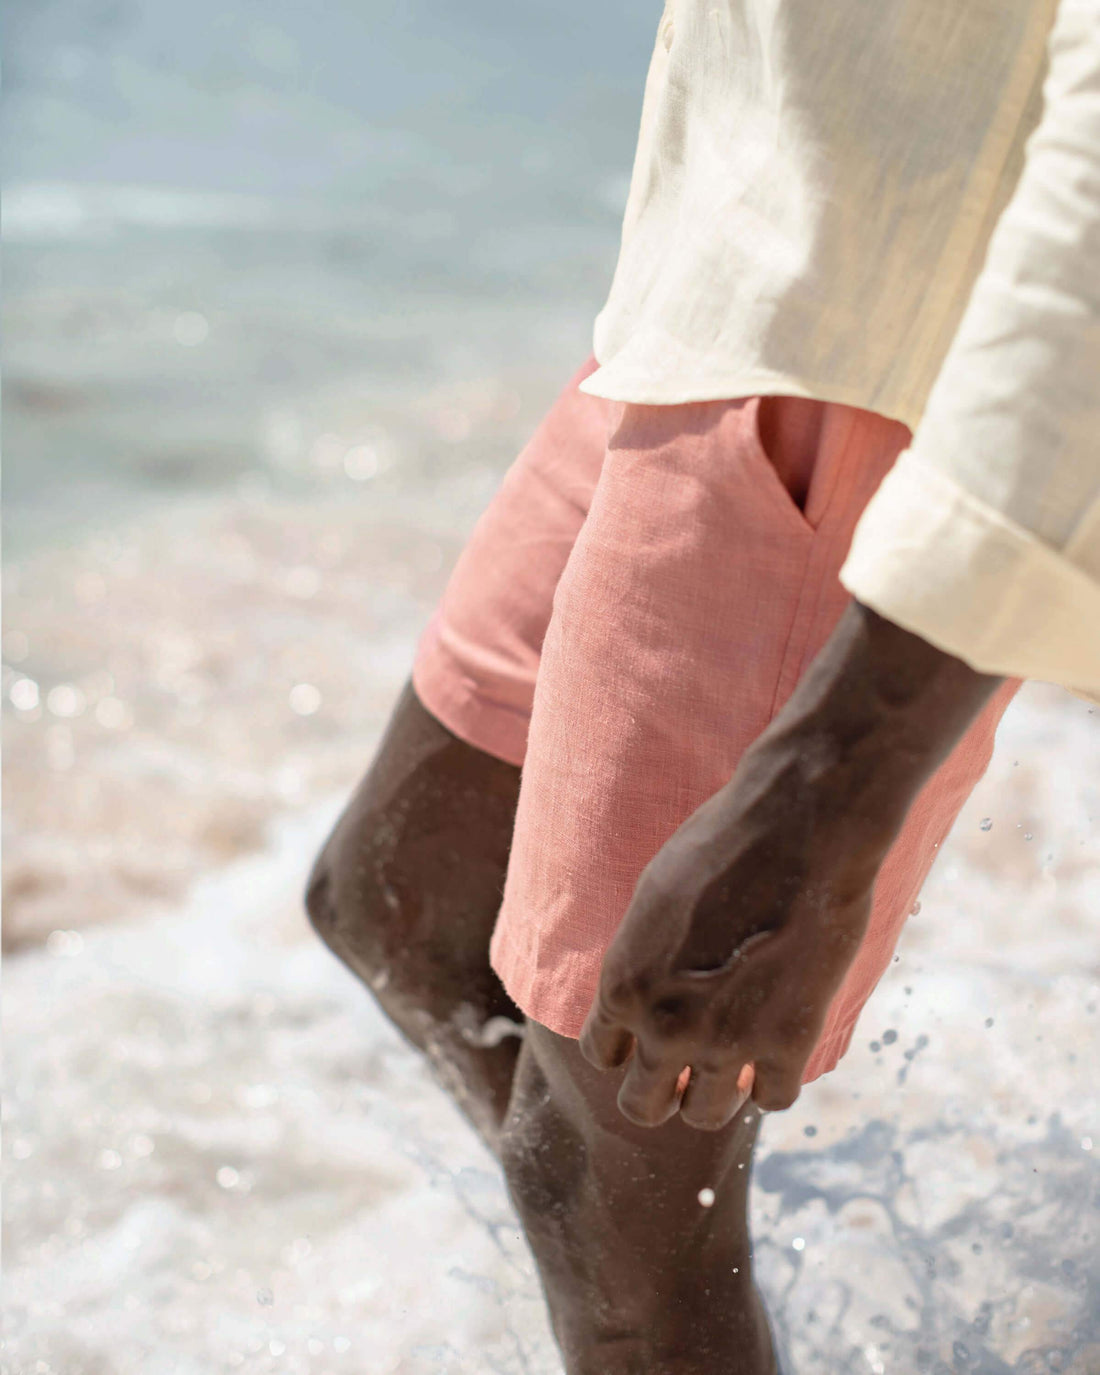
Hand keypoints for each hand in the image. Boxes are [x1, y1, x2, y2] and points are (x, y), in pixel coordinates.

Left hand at [579, 600, 1004, 1130]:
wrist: (800, 827)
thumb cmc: (723, 845)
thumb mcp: (653, 900)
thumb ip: (641, 961)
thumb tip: (640, 996)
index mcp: (622, 985)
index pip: (603, 1056)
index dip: (626, 1050)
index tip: (648, 1039)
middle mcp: (664, 1026)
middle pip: (644, 1105)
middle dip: (662, 1090)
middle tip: (687, 1067)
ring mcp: (727, 1042)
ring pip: (706, 1115)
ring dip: (717, 1092)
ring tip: (734, 1061)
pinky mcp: (789, 1044)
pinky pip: (774, 1099)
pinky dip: (775, 1080)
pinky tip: (779, 1049)